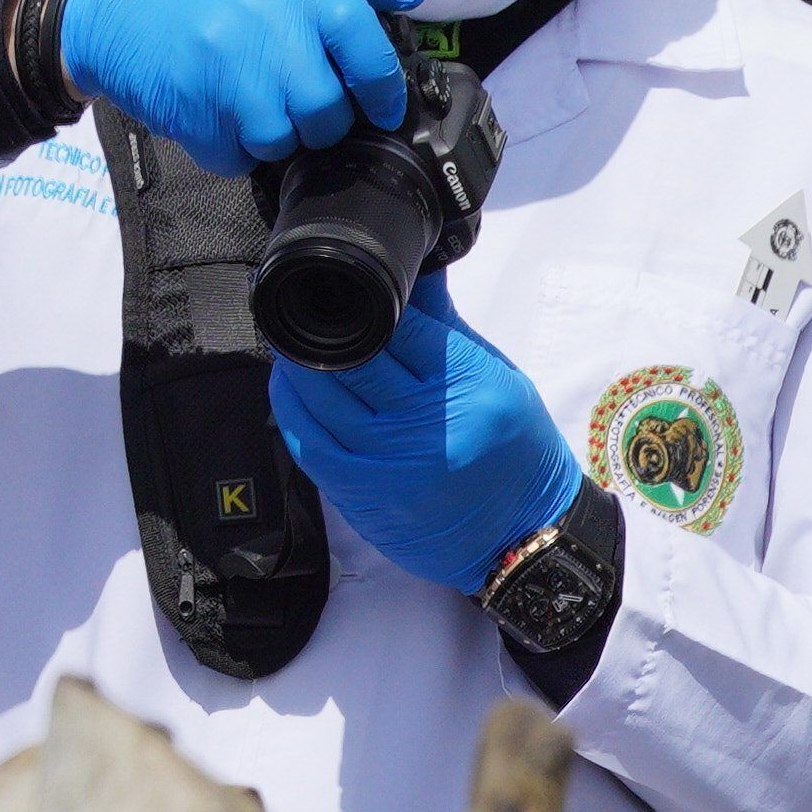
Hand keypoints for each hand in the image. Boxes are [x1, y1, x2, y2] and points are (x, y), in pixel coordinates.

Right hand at [53, 0, 425, 159]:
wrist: (118, 2)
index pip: (368, 52)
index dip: (383, 89)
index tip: (383, 105)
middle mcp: (270, 28)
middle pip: (329, 113)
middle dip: (321, 117)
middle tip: (298, 95)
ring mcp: (230, 76)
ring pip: (286, 142)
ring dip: (277, 133)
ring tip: (254, 96)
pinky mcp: (197, 115)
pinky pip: (240, 158)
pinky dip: (236, 147)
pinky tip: (220, 109)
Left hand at [268, 284, 589, 590]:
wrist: (522, 537)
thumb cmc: (516, 454)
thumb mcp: (502, 381)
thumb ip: (450, 330)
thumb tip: (413, 275)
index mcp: (470, 388)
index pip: (402, 326)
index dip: (371, 301)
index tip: (349, 284)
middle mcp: (427, 424)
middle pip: (355, 355)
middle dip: (324, 322)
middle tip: (304, 300)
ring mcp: (389, 462)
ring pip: (321, 395)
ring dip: (297, 361)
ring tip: (290, 338)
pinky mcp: (362, 493)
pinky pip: (307, 441)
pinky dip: (290, 407)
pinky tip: (288, 385)